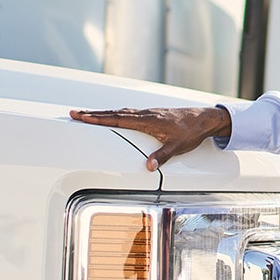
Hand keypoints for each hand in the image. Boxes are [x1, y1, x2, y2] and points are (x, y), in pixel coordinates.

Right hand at [69, 106, 230, 170]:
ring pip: (121, 112)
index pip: (118, 119)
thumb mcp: (177, 147)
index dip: (99, 118)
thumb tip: (148, 167)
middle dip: (93, 114)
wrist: (205, 118)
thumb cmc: (191, 132)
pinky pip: (129, 112)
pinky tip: (113, 115)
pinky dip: (116, 113)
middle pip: (114, 113)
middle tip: (75, 113)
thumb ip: (161, 156)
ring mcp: (149, 112)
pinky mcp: (153, 114)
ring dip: (104, 113)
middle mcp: (146, 114)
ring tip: (88, 114)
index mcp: (148, 121)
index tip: (82, 116)